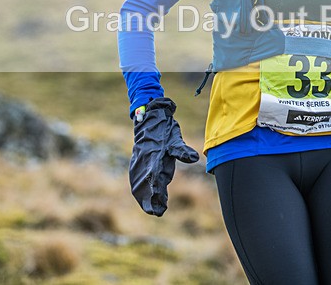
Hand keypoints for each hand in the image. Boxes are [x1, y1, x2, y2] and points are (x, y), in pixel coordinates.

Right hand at [129, 97, 198, 215]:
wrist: (149, 119)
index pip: (154, 180)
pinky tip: (144, 200)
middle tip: (158, 212)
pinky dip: (139, 191)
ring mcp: (138, 164)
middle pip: (145, 186)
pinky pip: (136, 180)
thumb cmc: (164, 130)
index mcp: (154, 158)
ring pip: (138, 185)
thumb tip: (194, 158)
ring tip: (152, 210)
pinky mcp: (136, 163)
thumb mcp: (175, 139)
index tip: (160, 205)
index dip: (156, 194)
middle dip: (150, 200)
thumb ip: (182, 150)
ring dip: (144, 198)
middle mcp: (144, 163)